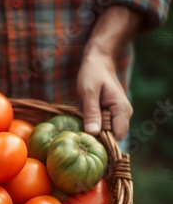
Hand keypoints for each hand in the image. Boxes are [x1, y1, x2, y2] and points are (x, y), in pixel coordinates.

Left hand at [76, 4, 141, 139]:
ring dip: (95, 134)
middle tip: (79, 135)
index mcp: (121, 110)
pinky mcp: (112, 114)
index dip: (103, 143)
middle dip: (97, 140)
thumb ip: (91, 112)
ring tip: (80, 128)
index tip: (86, 142)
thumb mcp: (88, 91)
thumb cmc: (93, 73)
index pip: (117, 137)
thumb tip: (93, 133)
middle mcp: (124, 115)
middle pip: (113, 138)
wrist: (98, 60)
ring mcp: (119, 115)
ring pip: (108, 134)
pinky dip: (95, 128)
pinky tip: (84, 124)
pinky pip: (104, 127)